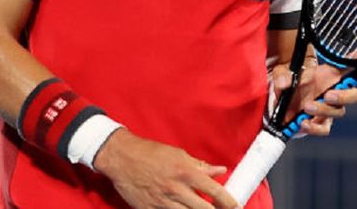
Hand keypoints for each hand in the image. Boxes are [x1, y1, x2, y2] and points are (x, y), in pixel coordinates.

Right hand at [93, 128, 240, 208]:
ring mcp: (163, 203)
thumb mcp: (178, 154)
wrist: (121, 158)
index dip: (229, 202)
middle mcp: (177, 190)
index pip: (215, 191)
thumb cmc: (149, 153)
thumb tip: (219, 171)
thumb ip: (200, 165)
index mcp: (186, 173)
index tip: (235, 206)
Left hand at [269, 47, 356, 136]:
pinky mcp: (318, 123)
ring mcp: (327, 109)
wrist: (276, 105)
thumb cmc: (286, 84)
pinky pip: (324, 129)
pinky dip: (314, 127)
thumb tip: (284, 84)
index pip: (352, 66)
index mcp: (330, 76)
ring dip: (323, 110)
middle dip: (344, 96)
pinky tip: (303, 122)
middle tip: (328, 95)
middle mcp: (333, 92)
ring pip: (338, 112)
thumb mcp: (283, 72)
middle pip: (354, 95)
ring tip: (307, 106)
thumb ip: (283, 75)